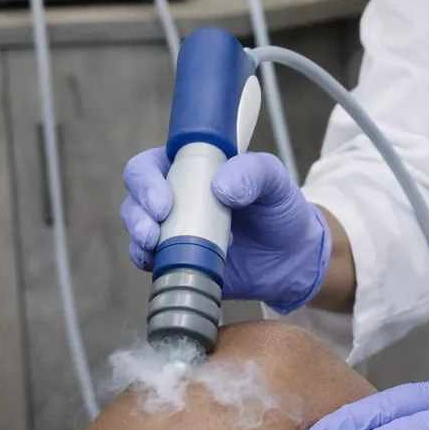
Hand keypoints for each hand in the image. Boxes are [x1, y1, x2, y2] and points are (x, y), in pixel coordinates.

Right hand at [121, 147, 330, 312]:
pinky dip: (152, 263)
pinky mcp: (177, 261)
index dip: (146, 180)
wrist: (293, 258)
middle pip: (135, 198)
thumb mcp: (275, 180)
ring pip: (137, 230)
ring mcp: (173, 231)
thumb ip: (254, 172)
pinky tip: (170, 264)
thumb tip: (221, 188)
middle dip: (138, 214)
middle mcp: (174, 197)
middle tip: (155, 231)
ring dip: (141, 240)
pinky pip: (151, 262)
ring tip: (161, 249)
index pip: (150, 165)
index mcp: (190, 167)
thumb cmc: (280, 208)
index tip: (163, 201)